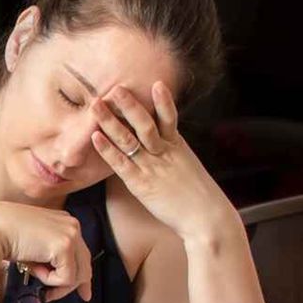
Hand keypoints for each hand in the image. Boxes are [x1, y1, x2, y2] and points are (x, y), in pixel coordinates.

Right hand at [0, 202, 93, 302]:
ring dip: (54, 283)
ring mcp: (70, 234)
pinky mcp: (65, 246)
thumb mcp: (31, 242)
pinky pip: (66, 278)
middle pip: (84, 264)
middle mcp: (71, 224)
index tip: (83, 290)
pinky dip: (48, 280)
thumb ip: (47, 253)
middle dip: (77, 284)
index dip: (80, 272)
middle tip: (66, 296)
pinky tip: (33, 269)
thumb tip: (60, 276)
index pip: (80, 251)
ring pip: (77, 274)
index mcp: (62, 220)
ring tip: (33, 274)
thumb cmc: (1, 234)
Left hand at [89, 82, 239, 242]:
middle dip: (130, 105)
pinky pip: (121, 163)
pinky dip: (108, 149)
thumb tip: (166, 148)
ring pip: (130, 139)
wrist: (206, 218)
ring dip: (112, 121)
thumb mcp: (188, 169)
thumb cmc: (198, 197)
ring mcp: (152, 167)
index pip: (170, 118)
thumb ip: (175, 156)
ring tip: (97, 105)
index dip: (163, 100)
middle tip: (115, 88)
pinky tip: (95, 137)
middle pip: (146, 123)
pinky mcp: (141, 184)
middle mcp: (165, 153)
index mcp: (179, 147)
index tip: (155, 83)